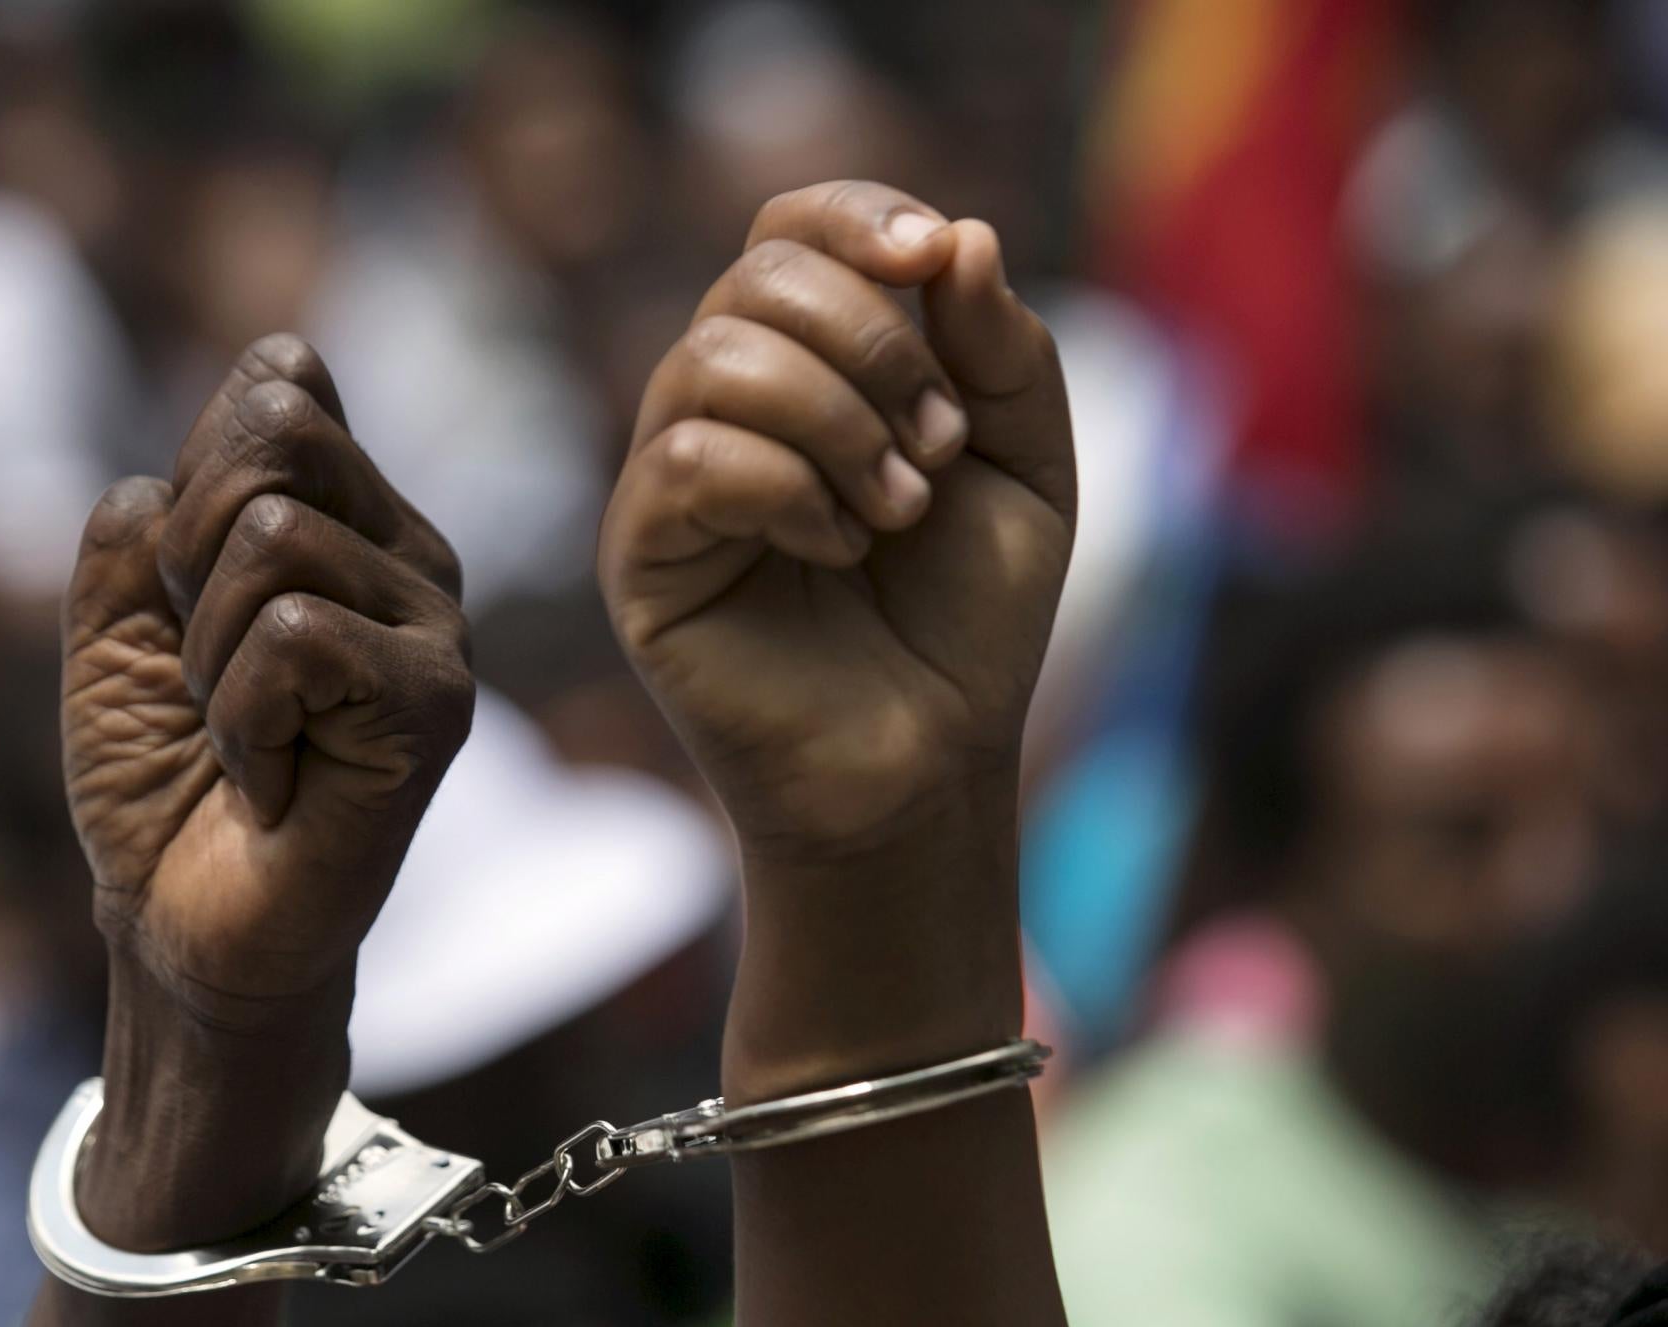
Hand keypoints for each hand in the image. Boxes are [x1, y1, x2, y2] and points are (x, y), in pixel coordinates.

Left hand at [63, 335, 471, 1243]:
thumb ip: (151, 516)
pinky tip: (270, 778)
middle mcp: (409, 557)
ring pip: (270, 536)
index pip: (281, 383)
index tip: (184, 603)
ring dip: (207, 656)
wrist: (180, 929)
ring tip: (242, 736)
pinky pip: (296, 634)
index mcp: (349, 520)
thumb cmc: (160, 783)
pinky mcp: (437, 706)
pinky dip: (242, 715)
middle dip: (186, 551)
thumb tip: (203, 450)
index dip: (191, 479)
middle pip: (277, 425)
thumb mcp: (119, 623)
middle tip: (204, 668)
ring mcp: (434, 629)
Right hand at [599, 183, 1075, 1098]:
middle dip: (874, 342)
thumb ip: (1003, 349)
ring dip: (840, 421)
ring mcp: (671, 481)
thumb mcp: (1025, 467)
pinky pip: (690, 459)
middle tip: (938, 449)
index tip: (935, 261)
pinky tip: (838, 551)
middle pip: (756, 277)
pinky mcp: (642, 558)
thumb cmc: (965, 627)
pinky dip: (788, 488)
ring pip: (716, 360)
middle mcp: (723, 408)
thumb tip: (952, 237)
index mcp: (809, 368)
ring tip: (898, 510)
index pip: (790, 228)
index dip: (857, 217)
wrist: (928, 768)